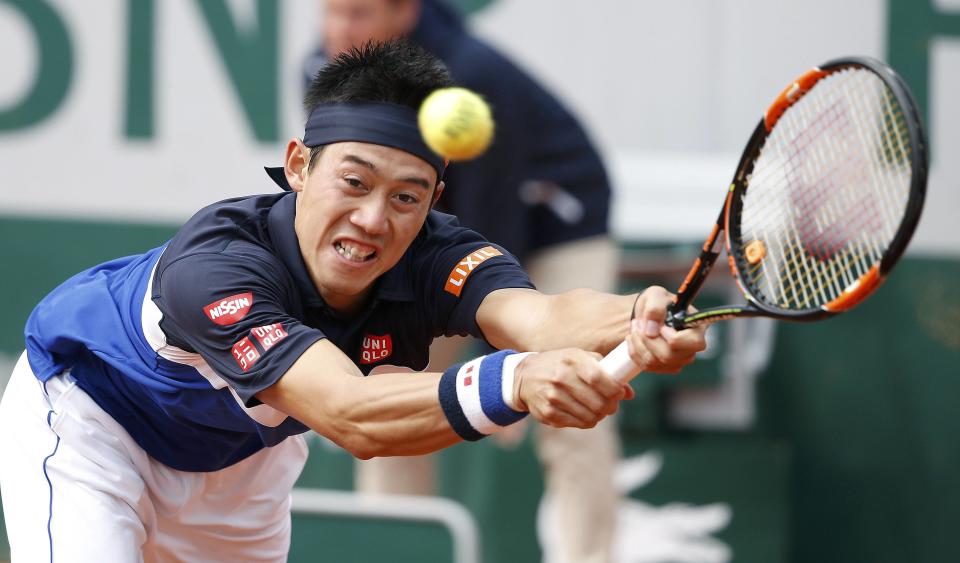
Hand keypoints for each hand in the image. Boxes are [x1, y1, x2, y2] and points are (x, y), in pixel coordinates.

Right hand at [513, 349, 632, 428]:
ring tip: (598, 410)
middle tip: (612, 405)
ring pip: (590, 416)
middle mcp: (560, 378)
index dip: (614, 389)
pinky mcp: (548, 414)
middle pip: (597, 402)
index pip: (598, 378)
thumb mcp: (579, 358)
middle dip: (611, 406)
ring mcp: (553, 397)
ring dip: (600, 415)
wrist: (525, 377)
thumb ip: (605, 371)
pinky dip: (587, 421)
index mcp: (571, 360)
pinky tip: (584, 413)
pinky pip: (578, 424)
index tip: (619, 393)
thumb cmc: (559, 365)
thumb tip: (629, 393)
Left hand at [627, 286, 707, 373]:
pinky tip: (634, 338)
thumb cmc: (656, 303)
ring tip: (635, 327)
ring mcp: (678, 360)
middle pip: (668, 356)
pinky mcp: (664, 367)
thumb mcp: (655, 295)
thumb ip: (655, 307)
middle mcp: (691, 348)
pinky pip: (646, 366)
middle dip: (647, 339)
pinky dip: (635, 351)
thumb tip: (652, 330)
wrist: (646, 315)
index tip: (660, 326)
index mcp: (697, 328)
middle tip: (638, 323)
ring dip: (638, 343)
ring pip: (653, 362)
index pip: (694, 343)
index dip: (673, 337)